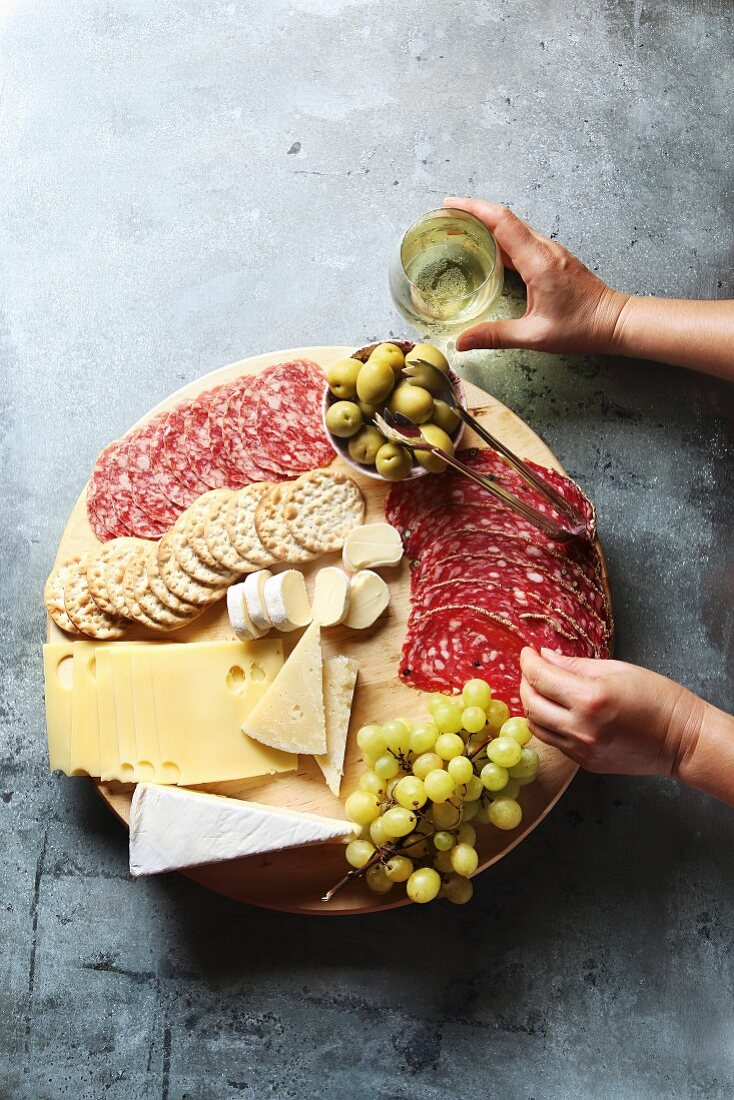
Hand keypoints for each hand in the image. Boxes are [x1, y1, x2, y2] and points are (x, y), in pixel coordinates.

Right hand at [444, 197, 628, 355]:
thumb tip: (461, 342)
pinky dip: (500, 236)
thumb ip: (496, 336)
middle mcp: (544, 249)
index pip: (502, 222)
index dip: (474, 209)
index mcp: (538, 262)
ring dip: (487, 223)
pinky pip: (522, 239)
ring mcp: (550, 251)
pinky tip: (487, 248)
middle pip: (504, 219)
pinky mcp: (553, 258)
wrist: (614, 321)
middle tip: (446, 218)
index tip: (450, 205)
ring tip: (460, 229)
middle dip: (473, 213)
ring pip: (514, 227)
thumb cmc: (581, 327)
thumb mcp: (535, 336)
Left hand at [519, 647, 705, 776]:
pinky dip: (548, 723)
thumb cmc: (657, 697)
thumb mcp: (616, 669)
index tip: (528, 652)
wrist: (682, 739)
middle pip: (531, 704)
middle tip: (533, 669)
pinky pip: (554, 741)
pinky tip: (557, 710)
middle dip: (526, 682)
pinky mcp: (586, 762)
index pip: (541, 678)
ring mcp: (582, 749)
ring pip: (537, 726)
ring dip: (532, 705)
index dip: (528, 662)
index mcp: (590, 698)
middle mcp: (582, 728)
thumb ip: (574, 665)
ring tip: (542, 689)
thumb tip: (545, 657)